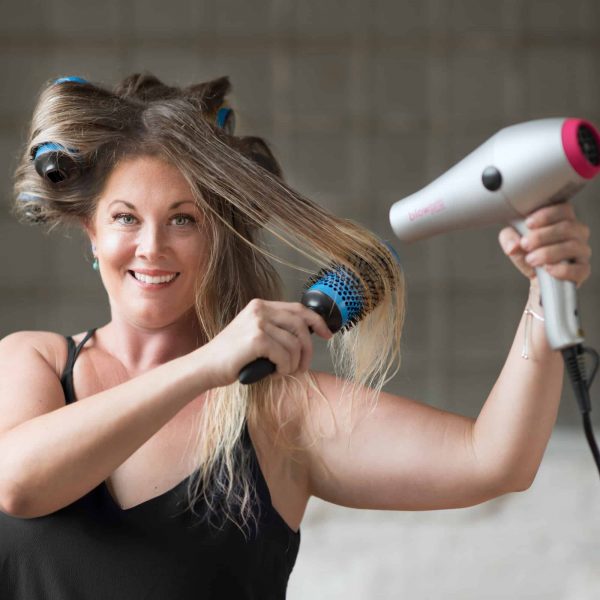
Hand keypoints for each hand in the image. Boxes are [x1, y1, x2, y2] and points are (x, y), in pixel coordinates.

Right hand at [198, 298, 332, 387]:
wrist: (205, 367)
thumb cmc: (231, 357)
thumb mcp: (254, 335)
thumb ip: (276, 330)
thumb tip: (305, 337)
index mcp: (260, 306)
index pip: (298, 309)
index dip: (316, 321)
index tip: (327, 334)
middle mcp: (259, 309)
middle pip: (301, 325)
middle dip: (308, 349)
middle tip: (302, 367)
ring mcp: (257, 322)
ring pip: (295, 344)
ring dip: (293, 364)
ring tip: (282, 372)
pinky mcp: (256, 339)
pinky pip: (285, 355)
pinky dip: (284, 369)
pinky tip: (273, 373)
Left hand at [498, 201, 591, 289]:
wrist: (536, 278)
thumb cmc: (528, 253)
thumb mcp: (514, 242)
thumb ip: (509, 238)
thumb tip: (512, 246)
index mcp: (563, 220)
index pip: (564, 209)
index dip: (547, 215)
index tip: (528, 223)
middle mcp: (577, 233)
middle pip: (567, 227)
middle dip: (542, 236)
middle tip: (525, 244)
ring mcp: (582, 251)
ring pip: (572, 246)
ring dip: (548, 252)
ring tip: (531, 259)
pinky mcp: (583, 270)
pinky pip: (579, 268)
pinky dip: (562, 269)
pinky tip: (548, 269)